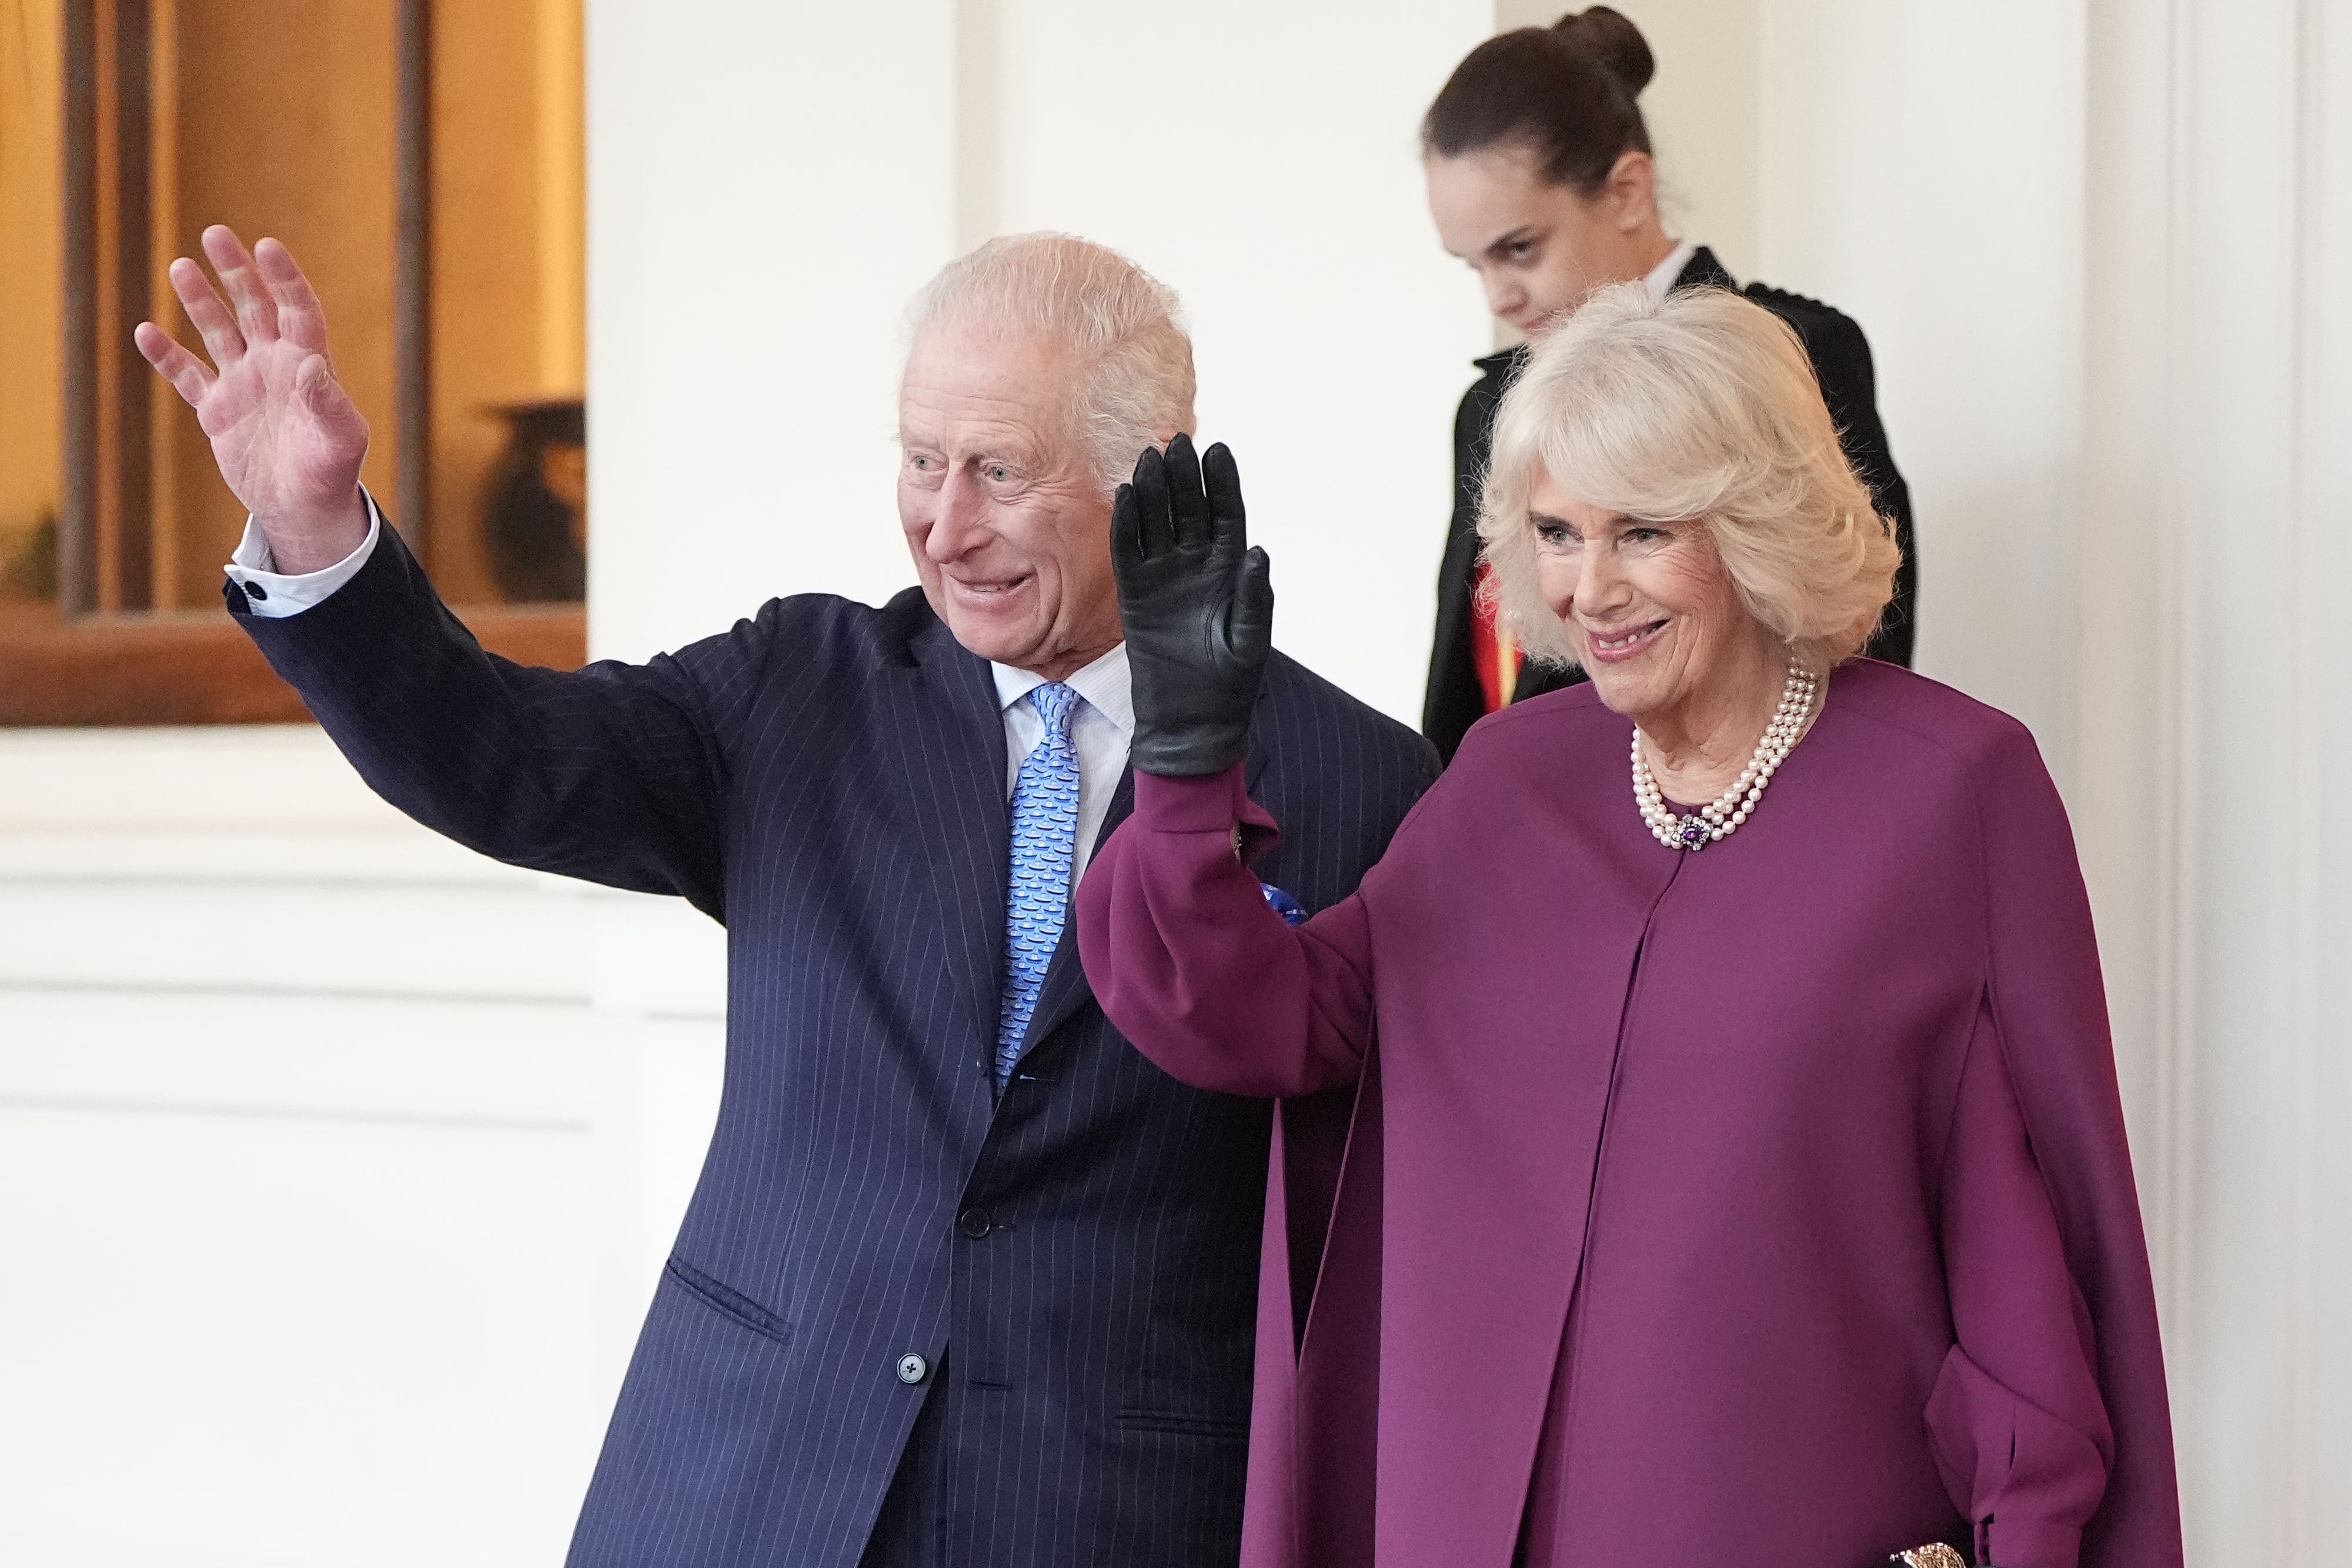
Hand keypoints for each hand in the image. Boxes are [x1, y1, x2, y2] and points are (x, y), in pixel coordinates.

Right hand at [134, 226, 370, 574]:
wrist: (304, 509)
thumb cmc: (332, 472)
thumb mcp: (341, 439)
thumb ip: (328, 402)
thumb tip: (312, 364)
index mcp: (308, 365)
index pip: (297, 310)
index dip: (283, 279)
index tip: (267, 246)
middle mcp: (273, 366)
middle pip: (254, 308)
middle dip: (236, 273)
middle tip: (215, 234)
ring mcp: (243, 385)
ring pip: (218, 332)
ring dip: (200, 301)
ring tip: (181, 266)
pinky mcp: (217, 410)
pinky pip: (187, 376)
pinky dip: (167, 357)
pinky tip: (145, 332)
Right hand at [1112, 434, 1272, 776]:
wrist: (1191, 722)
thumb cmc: (1228, 686)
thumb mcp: (1250, 641)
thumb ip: (1254, 597)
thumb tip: (1259, 551)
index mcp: (1231, 571)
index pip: (1228, 516)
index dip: (1223, 484)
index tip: (1218, 451)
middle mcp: (1197, 566)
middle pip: (1190, 510)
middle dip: (1184, 477)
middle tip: (1176, 443)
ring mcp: (1165, 578)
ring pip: (1157, 523)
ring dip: (1153, 491)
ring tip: (1148, 458)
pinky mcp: (1135, 594)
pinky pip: (1128, 552)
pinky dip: (1126, 525)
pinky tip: (1124, 496)